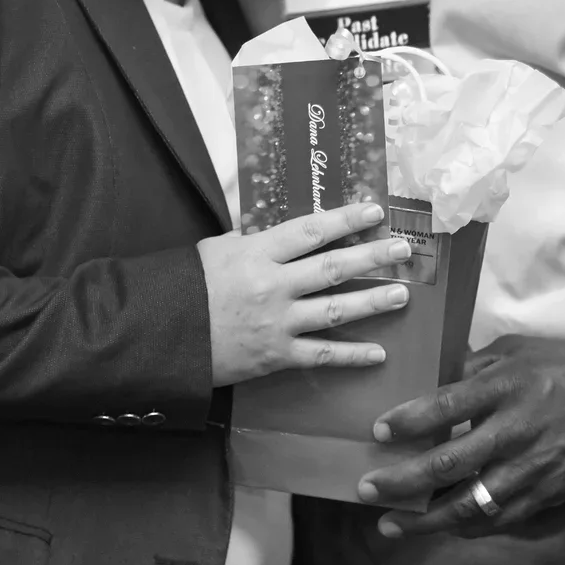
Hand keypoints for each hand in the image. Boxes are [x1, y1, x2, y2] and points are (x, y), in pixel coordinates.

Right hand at [201, 202, 413, 387]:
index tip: (375, 209)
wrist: (160, 337)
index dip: (345, 218)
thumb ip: (252, 240)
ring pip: (336, 310)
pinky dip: (352, 356)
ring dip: (373, 302)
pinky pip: (321, 355)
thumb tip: (283, 234)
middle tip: (403, 249)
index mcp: (257, 254)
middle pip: (333, 267)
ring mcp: (278, 323)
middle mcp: (273, 286)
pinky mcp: (276, 356)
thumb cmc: (185, 288)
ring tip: (402, 294)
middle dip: (373, 256)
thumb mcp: (215, 250)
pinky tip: (379, 354)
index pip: (311, 231)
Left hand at [357, 335, 564, 537]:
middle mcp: (517, 430)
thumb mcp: (518, 349)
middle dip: (402, 481)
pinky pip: (501, 518)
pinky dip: (468, 526)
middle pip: (449, 464)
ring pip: (471, 503)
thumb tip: (429, 378)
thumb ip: (474, 365)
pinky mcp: (549, 493)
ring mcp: (533, 467)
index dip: (410, 420)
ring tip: (391, 525)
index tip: (379, 430)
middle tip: (368, 488)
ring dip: (426, 519)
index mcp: (507, 386)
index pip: (447, 407)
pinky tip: (443, 528)